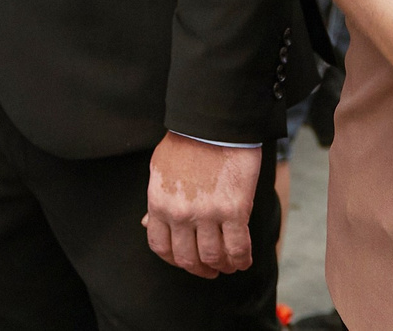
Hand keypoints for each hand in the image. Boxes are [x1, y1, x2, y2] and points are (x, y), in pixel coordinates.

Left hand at [144, 134, 260, 277]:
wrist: (214, 122)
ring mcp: (207, 214)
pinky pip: (237, 247)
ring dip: (223, 266)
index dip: (175, 260)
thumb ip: (156, 201)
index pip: (161, 247)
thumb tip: (148, 224)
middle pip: (188, 258)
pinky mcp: (233, 210)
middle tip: (211, 270)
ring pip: (214, 257)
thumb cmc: (187, 142)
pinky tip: (244, 260)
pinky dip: (241, 259)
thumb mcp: (160, 170)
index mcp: (159, 203)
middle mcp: (180, 214)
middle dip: (201, 269)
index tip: (186, 261)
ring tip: (230, 265)